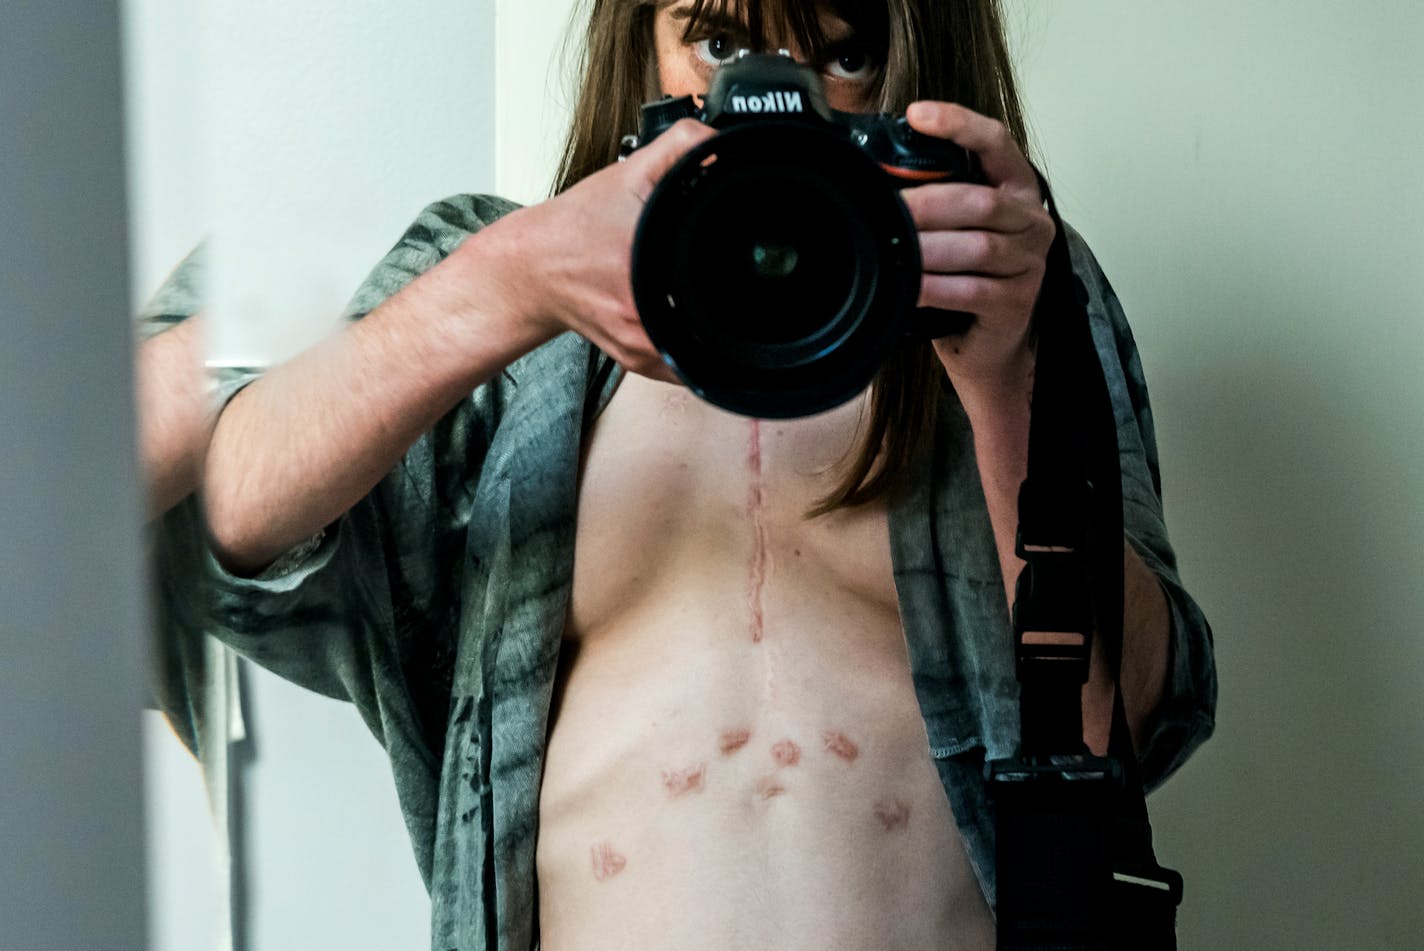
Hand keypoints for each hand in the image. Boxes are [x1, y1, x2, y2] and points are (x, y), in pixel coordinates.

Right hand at [482, 119, 716, 381]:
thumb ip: (680, 147)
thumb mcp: (631, 172)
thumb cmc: (577, 226)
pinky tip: (690, 317)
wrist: (533, 268)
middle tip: (725, 271)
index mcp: (647, 267)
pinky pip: (683, 364)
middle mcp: (642, 316)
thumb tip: (720, 142)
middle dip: (728, 295)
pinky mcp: (636, 361)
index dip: (741, 270)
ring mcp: (639, 346)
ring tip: (707, 293)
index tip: (747, 258)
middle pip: (719, 318)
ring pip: (705, 348)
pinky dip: (694, 344)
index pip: (719, 280)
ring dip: (715, 325)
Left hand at [900, 101, 1054, 400]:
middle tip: (889, 209)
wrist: (989, 343)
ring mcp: (1030, 263)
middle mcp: (1031, 221)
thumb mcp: (954, 228)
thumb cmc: (965, 277)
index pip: (996, 142)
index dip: (960, 124)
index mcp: (1016, 189)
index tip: (917, 114)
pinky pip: (973, 290)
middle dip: (928, 204)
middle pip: (981, 202)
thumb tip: (875, 173)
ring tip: (897, 249)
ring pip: (977, 248)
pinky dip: (936, 287)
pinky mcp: (1018, 302)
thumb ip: (935, 196)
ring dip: (929, 248)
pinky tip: (911, 286)